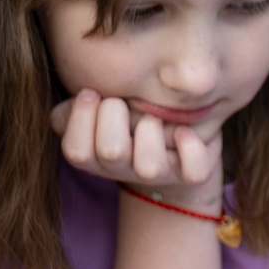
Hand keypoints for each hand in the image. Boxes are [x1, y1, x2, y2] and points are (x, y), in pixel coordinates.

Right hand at [52, 90, 222, 207]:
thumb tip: (82, 95)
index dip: (81, 118)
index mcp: (96, 157)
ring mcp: (158, 174)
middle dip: (115, 115)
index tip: (92, 93)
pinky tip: (184, 130)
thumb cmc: (129, 118)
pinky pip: (192, 170)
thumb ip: (78, 104)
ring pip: (149, 166)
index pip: (76, 151)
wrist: (173, 145)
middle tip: (123, 102)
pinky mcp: (190, 174)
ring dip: (151, 130)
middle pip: (111, 151)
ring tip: (154, 117)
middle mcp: (124, 170)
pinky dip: (190, 146)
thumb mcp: (99, 109)